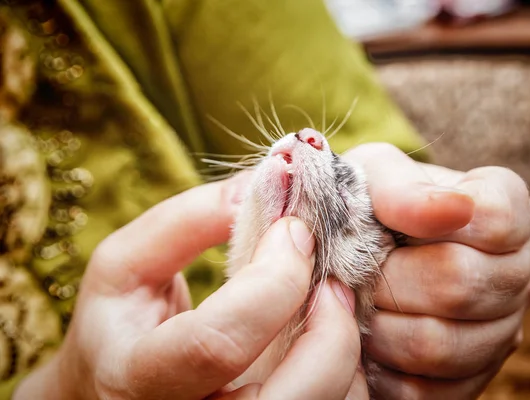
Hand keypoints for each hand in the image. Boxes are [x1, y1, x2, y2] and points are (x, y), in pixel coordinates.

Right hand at [14, 177, 362, 399]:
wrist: (116, 385)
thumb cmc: (121, 321)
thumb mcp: (127, 262)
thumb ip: (187, 220)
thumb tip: (262, 188)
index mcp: (138, 377)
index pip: (217, 342)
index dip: (271, 281)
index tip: (294, 231)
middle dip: (330, 335)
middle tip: (333, 284)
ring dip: (343, 352)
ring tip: (330, 303)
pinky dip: (344, 370)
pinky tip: (322, 333)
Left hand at [345, 143, 529, 398]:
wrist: (359, 247)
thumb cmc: (370, 201)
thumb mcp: (376, 174)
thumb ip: (403, 186)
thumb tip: (450, 210)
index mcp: (506, 208)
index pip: (497, 219)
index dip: (430, 221)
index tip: (384, 220)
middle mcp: (517, 272)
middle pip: (461, 286)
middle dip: (390, 280)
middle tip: (355, 272)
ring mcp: (502, 329)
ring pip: (442, 345)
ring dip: (381, 326)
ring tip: (356, 305)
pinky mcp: (472, 376)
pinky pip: (427, 389)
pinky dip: (383, 367)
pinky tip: (365, 338)